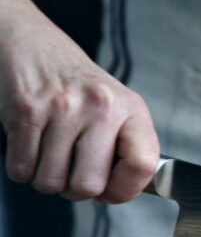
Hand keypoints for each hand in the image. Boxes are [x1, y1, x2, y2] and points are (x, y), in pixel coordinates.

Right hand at [0, 12, 158, 203]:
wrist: (32, 43)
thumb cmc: (77, 84)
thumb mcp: (117, 106)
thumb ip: (126, 146)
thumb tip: (120, 192)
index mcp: (131, 108)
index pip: (143, 165)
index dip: (126, 189)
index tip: (112, 189)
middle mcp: (101, 107)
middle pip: (89, 185)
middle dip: (76, 190)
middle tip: (72, 172)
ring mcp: (62, 108)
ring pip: (51, 182)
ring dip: (47, 179)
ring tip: (51, 155)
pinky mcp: (25, 111)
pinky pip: (21, 169)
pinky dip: (23, 168)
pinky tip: (32, 147)